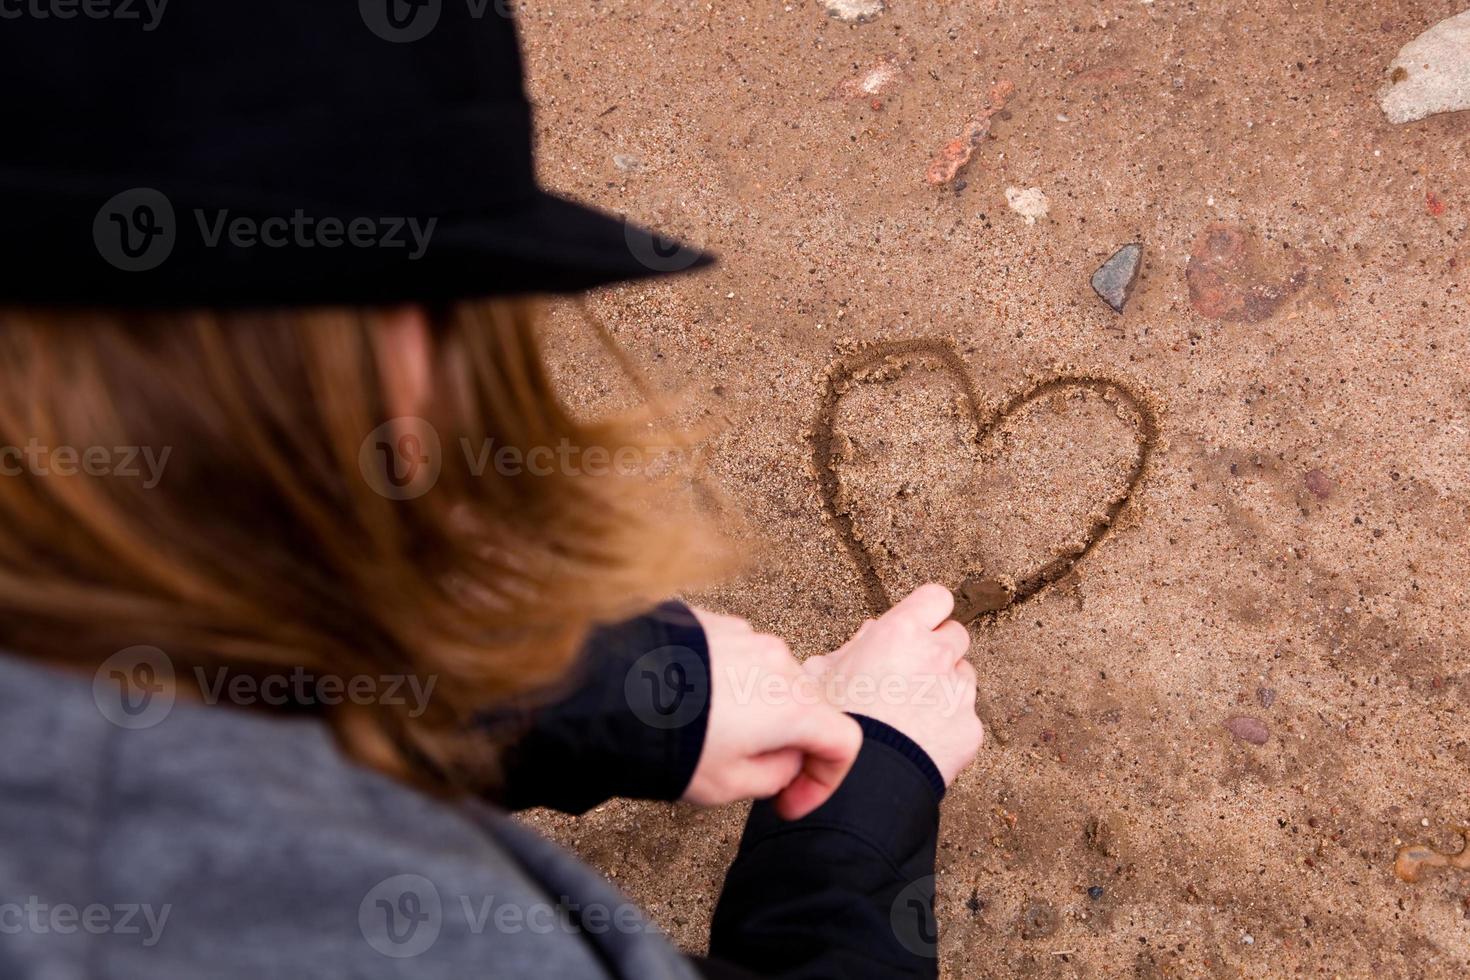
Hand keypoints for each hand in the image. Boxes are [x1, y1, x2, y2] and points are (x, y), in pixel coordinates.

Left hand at [683, 608, 862, 819]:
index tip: (792, 799)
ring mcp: (747, 636)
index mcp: (794, 707)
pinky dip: (729, 684)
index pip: (843, 742)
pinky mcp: (715, 624)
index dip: (825, 780)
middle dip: (789, 745)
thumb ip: (775, 776)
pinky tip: (694, 705)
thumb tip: (784, 761)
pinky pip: (739, 658)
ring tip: (713, 738)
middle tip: (752, 774)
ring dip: (757, 711)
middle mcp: (779, 662)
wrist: (613, 691)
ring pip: (771, 680)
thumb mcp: (728, 786)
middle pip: (808, 708)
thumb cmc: (671, 742)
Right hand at [804, 584, 982, 785]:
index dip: (928, 611)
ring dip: (946, 687)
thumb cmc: (834, 725)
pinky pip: (966, 717)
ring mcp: (959, 692)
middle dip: (939, 649)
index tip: (919, 625)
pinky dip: (950, 726)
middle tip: (914, 672)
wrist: (861, 782)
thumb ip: (850, 649)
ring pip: (964, 676)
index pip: (936, 598)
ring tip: (914, 714)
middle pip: (956, 635)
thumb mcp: (821, 676)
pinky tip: (922, 741)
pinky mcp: (971, 728)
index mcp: (900, 634)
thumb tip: (870, 634)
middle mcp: (936, 656)